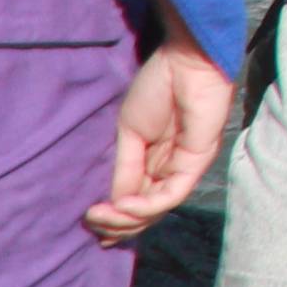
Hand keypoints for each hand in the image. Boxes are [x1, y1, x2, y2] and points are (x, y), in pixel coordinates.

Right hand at [91, 38, 230, 239]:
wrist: (185, 63)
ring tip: (101, 215)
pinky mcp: (197, 163)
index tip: (89, 220)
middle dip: (116, 223)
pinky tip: (124, 204)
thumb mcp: (130, 133)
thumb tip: (115, 204)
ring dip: (126, 219)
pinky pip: (171, 195)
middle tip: (91, 219)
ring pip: (157, 210)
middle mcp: (171, 170)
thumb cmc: (158, 88)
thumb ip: (125, 169)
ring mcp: (185, 168)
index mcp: (154, 162)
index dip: (115, 216)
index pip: (136, 200)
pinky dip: (146, 206)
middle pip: (146, 212)